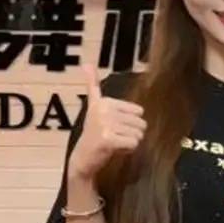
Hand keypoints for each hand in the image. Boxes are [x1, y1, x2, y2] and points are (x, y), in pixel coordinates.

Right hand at [69, 63, 146, 181]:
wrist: (83, 158)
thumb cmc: (93, 133)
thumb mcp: (94, 106)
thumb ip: (92, 85)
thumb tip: (87, 63)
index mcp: (104, 101)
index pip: (139, 112)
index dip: (130, 123)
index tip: (113, 126)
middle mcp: (104, 110)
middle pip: (140, 123)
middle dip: (131, 133)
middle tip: (114, 137)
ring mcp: (105, 125)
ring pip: (138, 135)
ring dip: (129, 142)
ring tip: (114, 143)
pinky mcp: (109, 140)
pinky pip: (134, 144)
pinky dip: (128, 150)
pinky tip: (115, 150)